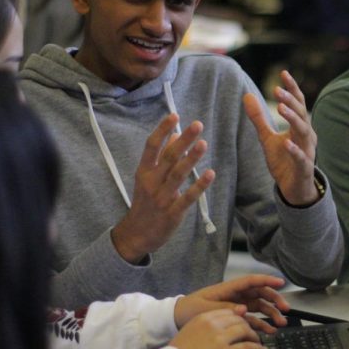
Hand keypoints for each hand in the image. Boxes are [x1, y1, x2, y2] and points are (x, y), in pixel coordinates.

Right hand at [111, 114, 214, 263]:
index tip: (174, 115)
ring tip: (204, 144)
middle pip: (167, 157)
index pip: (151, 146)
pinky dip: (199, 186)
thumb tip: (176, 134)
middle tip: (197, 125)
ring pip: (177, 175)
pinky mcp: (172, 213)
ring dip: (191, 159)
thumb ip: (161, 156)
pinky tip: (210, 174)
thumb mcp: (148, 177)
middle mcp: (151, 182)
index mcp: (143, 171)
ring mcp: (161, 198)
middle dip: (183, 140)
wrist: (137, 234)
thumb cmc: (146, 201)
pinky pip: (187, 197)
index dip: (162, 130)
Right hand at [169, 309, 267, 348]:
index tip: (244, 324)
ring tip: (258, 342)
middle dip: (248, 327)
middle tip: (252, 334)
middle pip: (239, 320)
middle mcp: (214, 324)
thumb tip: (219, 328)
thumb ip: (205, 326)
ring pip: (245, 331)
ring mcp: (220, 338)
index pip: (229, 312)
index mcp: (204, 317)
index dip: (239, 318)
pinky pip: (247, 347)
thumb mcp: (190, 332)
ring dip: (254, 336)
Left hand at [174, 275, 290, 332]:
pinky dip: (261, 325)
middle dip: (274, 300)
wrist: (177, 319)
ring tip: (280, 324)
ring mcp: (237, 306)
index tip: (281, 282)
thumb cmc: (190, 309)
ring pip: (259, 307)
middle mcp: (236, 295)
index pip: (251, 281)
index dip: (267, 280)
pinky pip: (252, 320)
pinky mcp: (235, 318)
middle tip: (285, 309)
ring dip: (271, 314)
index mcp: (229, 289)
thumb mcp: (206, 308)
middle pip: (260, 294)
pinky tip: (269, 331)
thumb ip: (227, 308)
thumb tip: (245, 309)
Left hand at [243, 71, 318, 205]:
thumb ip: (259, 118)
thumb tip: (246, 95)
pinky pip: (301, 157)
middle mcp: (307, 136)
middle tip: (276, 89)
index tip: (283, 73)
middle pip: (301, 114)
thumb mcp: (267, 138)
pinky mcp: (304, 167)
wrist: (294, 188)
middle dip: (290, 101)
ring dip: (293, 119)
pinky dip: (294, 149)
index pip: (298, 103)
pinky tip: (285, 142)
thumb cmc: (283, 161)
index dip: (292, 88)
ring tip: (281, 108)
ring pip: (304, 132)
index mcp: (300, 127)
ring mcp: (307, 151)